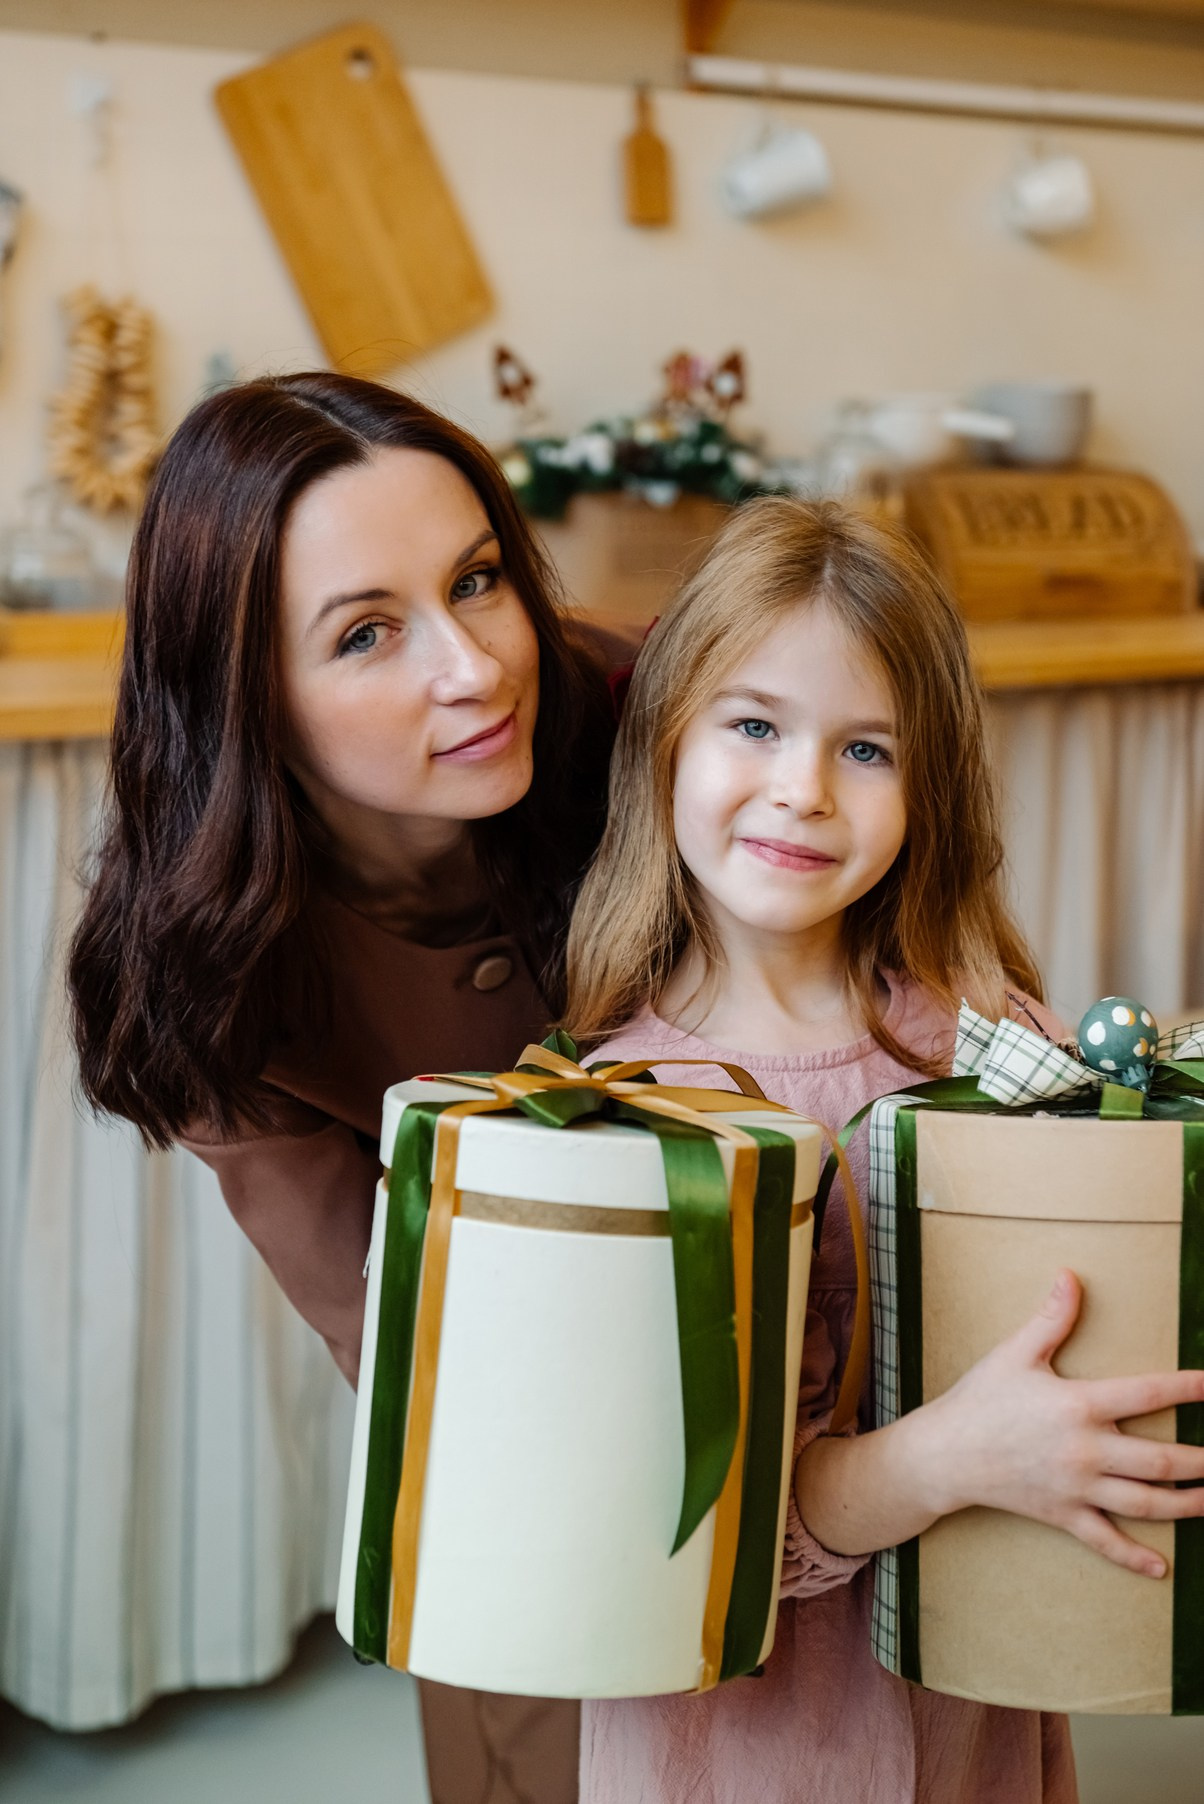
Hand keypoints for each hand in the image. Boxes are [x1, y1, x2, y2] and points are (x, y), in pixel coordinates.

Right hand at [919, 1268, 1203, 1575]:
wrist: (946, 1453)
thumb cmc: (981, 1399)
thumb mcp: (1014, 1353)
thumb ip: (1050, 1318)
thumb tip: (1070, 1276)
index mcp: (1079, 1405)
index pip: (1147, 1394)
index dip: (1188, 1388)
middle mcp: (1086, 1450)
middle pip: (1161, 1461)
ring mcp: (1078, 1488)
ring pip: (1146, 1503)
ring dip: (1188, 1505)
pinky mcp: (1064, 1514)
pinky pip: (1105, 1541)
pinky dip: (1134, 1557)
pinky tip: (1161, 1568)